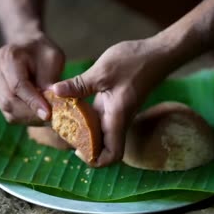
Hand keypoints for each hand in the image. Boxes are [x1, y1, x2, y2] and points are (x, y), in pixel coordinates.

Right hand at [0, 33, 64, 124]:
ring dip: (29, 118)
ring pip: (8, 110)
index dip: (33, 102)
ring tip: (48, 119)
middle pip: (9, 100)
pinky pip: (9, 113)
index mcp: (8, 56)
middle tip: (51, 119)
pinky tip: (39, 116)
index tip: (48, 114)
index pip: (17, 85)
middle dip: (31, 113)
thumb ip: (50, 79)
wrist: (28, 46)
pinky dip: (25, 118)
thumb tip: (52, 102)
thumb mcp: (53, 58)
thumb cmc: (43, 51)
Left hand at [52, 36, 177, 166]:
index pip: (112, 155)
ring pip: (100, 133)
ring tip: (64, 118)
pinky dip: (86, 117)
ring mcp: (117, 113)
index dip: (95, 160)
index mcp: (117, 118)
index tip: (77, 150)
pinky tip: (73, 103)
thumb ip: (79, 84)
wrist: (157, 53)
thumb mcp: (102, 71)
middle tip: (63, 131)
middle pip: (102, 147)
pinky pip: (100, 119)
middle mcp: (118, 120)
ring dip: (83, 131)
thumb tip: (55, 91)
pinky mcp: (115, 104)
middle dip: (83, 145)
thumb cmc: (135, 62)